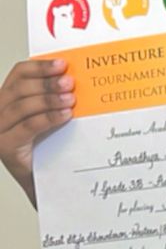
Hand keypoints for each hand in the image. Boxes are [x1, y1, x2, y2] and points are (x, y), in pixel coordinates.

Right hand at [0, 58, 74, 198]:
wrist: (45, 184)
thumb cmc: (48, 150)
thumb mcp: (51, 118)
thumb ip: (55, 99)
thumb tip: (75, 78)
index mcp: (7, 100)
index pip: (18, 74)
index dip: (39, 67)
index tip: (62, 64)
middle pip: (20, 88)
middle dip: (47, 82)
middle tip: (70, 82)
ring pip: (22, 106)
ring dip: (49, 99)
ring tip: (71, 98)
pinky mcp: (5, 147)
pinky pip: (27, 127)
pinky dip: (48, 118)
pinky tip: (65, 115)